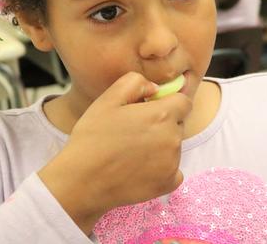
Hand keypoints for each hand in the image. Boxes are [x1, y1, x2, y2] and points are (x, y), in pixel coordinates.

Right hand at [38, 72, 190, 233]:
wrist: (82, 182)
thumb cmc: (92, 138)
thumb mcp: (108, 99)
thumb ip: (135, 83)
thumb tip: (155, 88)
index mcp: (162, 115)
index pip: (184, 102)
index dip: (168, 103)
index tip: (150, 110)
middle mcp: (173, 138)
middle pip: (178, 124)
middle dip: (163, 124)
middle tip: (135, 132)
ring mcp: (173, 163)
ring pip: (174, 146)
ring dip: (161, 146)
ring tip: (133, 152)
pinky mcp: (169, 183)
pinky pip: (174, 170)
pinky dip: (161, 169)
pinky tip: (139, 169)